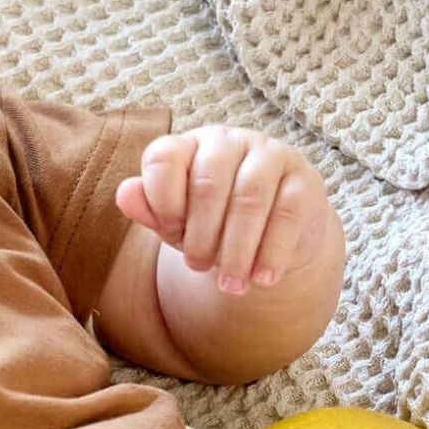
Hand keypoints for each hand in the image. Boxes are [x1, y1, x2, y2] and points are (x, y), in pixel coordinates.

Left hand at [115, 126, 332, 293]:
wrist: (271, 239)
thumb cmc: (213, 226)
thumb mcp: (176, 223)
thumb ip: (150, 210)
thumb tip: (125, 194)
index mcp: (190, 146)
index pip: (164, 157)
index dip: (161, 199)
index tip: (169, 230)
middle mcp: (230, 142)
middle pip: (208, 183)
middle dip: (200, 234)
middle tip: (198, 266)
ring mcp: (270, 156)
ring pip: (249, 199)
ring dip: (236, 250)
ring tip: (230, 286)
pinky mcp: (304, 181)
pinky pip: (287, 214)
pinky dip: (272, 252)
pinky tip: (263, 280)